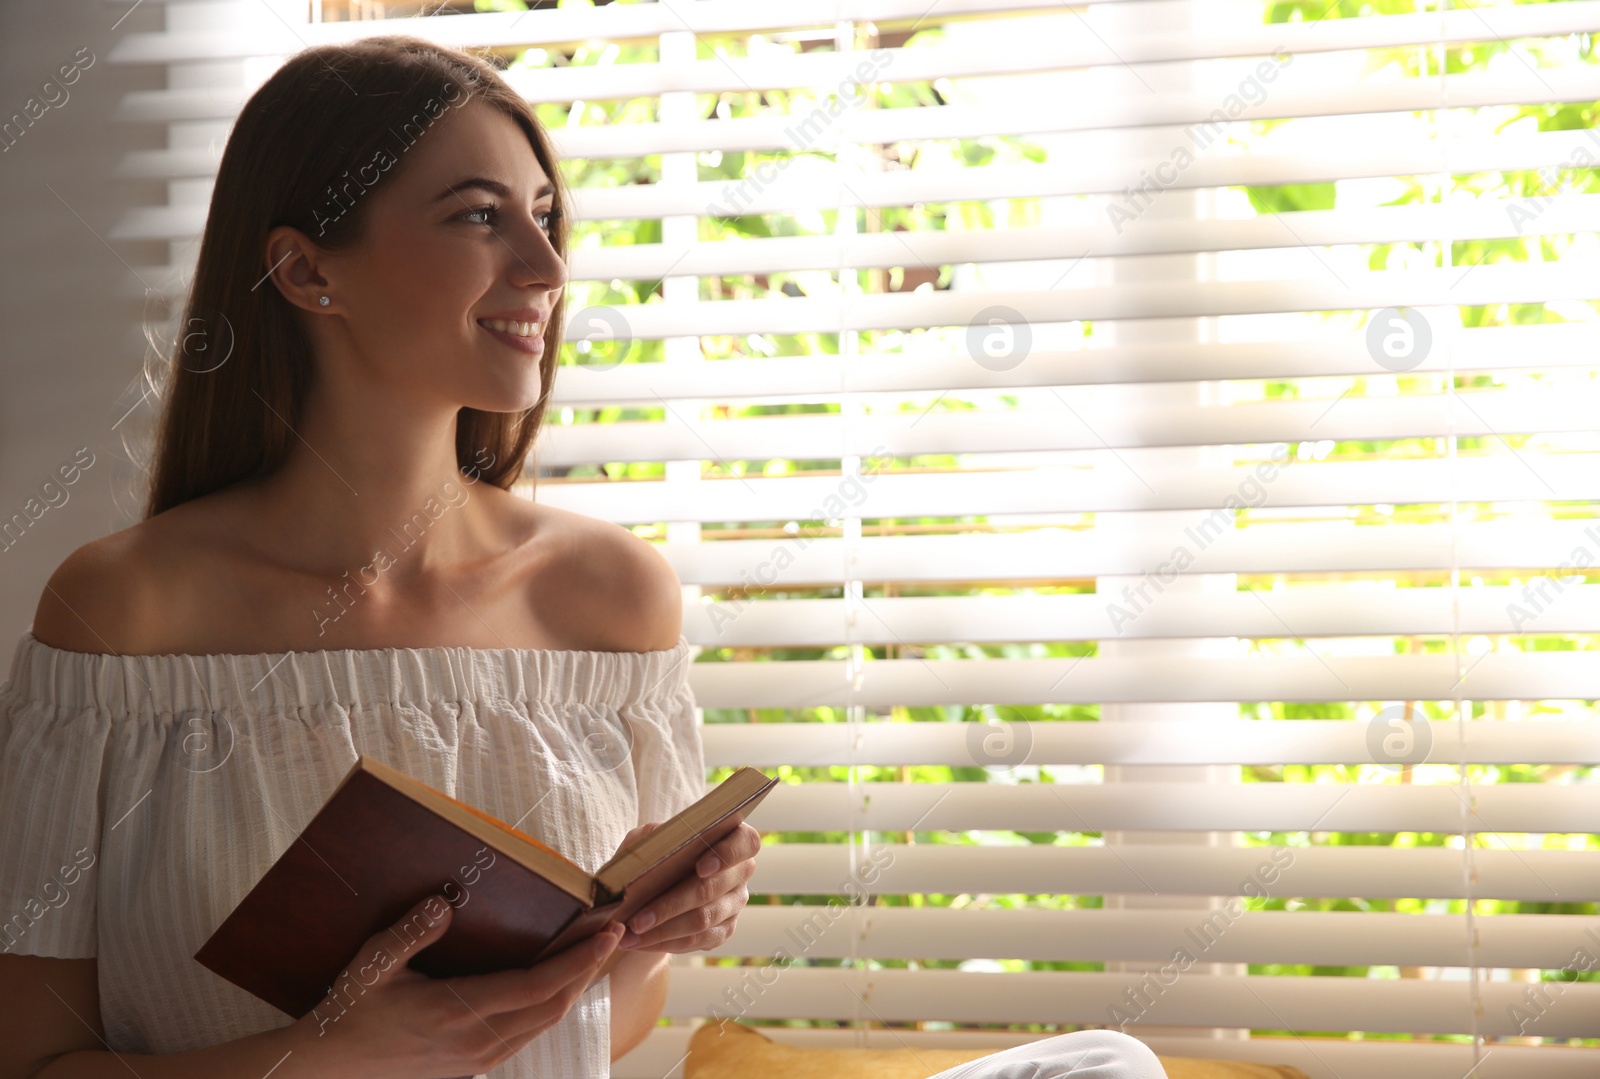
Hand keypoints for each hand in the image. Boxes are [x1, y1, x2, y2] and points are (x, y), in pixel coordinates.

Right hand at [287, 893, 625, 1078]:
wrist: (329, 1069)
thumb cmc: (349, 1012)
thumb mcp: (372, 965)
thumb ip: (411, 933)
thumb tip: (445, 904)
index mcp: (458, 1011)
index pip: (538, 986)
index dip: (578, 959)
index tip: (607, 933)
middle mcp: (476, 1040)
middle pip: (552, 1006)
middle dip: (586, 970)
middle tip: (610, 936)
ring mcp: (476, 1059)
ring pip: (542, 1026)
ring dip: (570, 991)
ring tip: (588, 956)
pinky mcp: (471, 1068)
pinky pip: (523, 1037)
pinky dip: (546, 1010)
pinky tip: (550, 989)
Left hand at [611, 820, 760, 953]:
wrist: (654, 886)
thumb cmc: (656, 854)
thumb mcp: (650, 837)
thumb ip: (653, 835)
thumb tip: (655, 842)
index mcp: (734, 839)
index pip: (746, 843)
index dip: (726, 855)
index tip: (700, 868)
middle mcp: (741, 872)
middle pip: (710, 889)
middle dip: (670, 906)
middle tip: (638, 920)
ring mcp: (735, 904)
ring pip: (702, 921)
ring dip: (663, 930)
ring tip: (631, 935)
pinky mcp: (724, 930)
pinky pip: (698, 940)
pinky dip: (665, 942)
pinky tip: (641, 942)